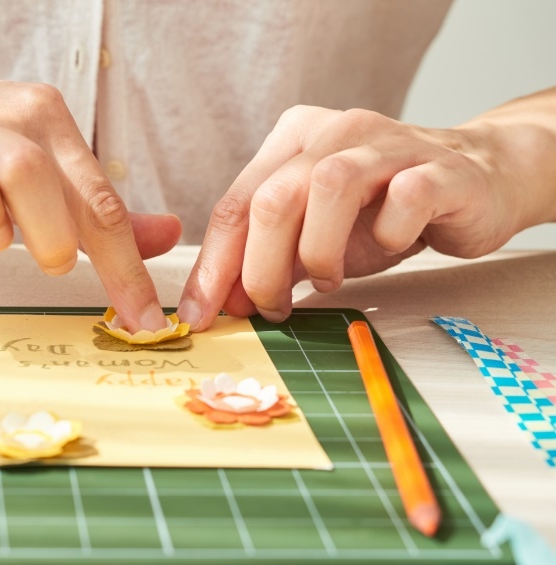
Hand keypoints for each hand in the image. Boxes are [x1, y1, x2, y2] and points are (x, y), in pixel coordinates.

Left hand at [178, 105, 529, 329]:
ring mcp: (390, 144)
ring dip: (319, 250)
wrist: (479, 182)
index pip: (235, 205)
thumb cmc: (385, 211)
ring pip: (330, 185)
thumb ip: (270, 261)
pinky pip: (405, 195)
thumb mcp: (315, 236)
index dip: (214, 266)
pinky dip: (389, 233)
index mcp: (293, 140)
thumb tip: (222, 304)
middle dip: (260, 268)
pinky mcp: (440, 167)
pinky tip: (389, 247)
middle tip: (271, 309)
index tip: (202, 315)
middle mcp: (336, 132)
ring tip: (327, 280)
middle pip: (273, 198)